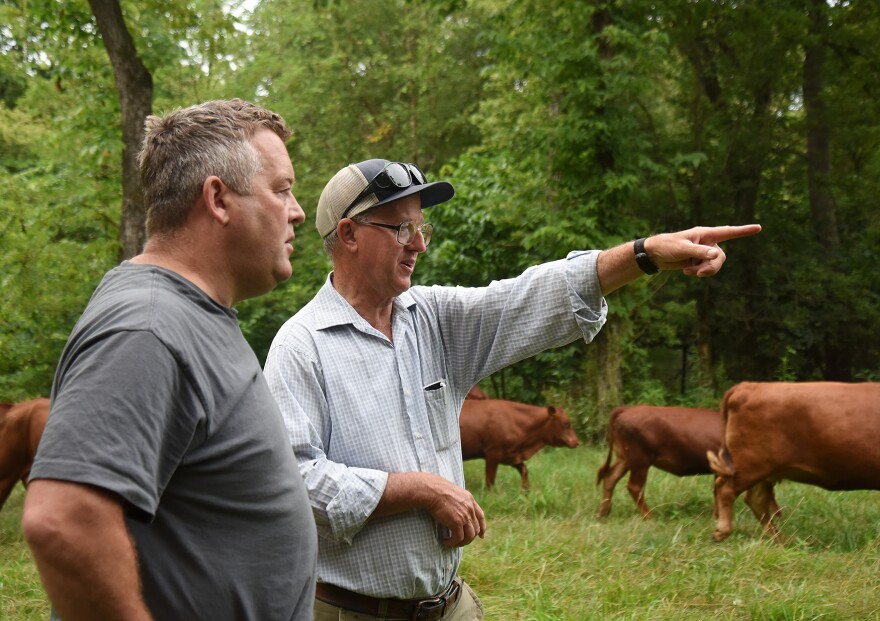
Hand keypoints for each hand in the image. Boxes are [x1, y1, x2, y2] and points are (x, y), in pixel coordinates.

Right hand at [376, 472, 486, 546]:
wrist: (432, 490)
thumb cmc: (437, 490)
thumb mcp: (452, 493)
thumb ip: (458, 501)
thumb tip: (455, 510)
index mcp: (470, 500)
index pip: (480, 516)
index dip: (482, 527)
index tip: (481, 536)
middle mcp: (470, 508)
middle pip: (476, 529)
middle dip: (469, 538)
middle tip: (460, 541)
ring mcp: (465, 516)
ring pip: (469, 536)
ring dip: (461, 542)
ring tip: (452, 543)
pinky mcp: (457, 523)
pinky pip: (458, 538)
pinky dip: (452, 543)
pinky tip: (444, 541)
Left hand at [645, 224, 761, 277]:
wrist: (655, 255)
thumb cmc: (667, 246)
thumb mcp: (682, 248)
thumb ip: (699, 252)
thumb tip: (716, 254)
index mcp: (705, 234)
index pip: (728, 232)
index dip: (743, 231)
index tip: (758, 228)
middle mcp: (707, 243)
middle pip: (721, 257)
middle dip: (712, 267)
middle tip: (699, 273)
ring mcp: (703, 253)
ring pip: (714, 265)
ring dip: (703, 271)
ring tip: (688, 271)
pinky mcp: (699, 261)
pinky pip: (706, 270)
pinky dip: (697, 273)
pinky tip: (686, 271)